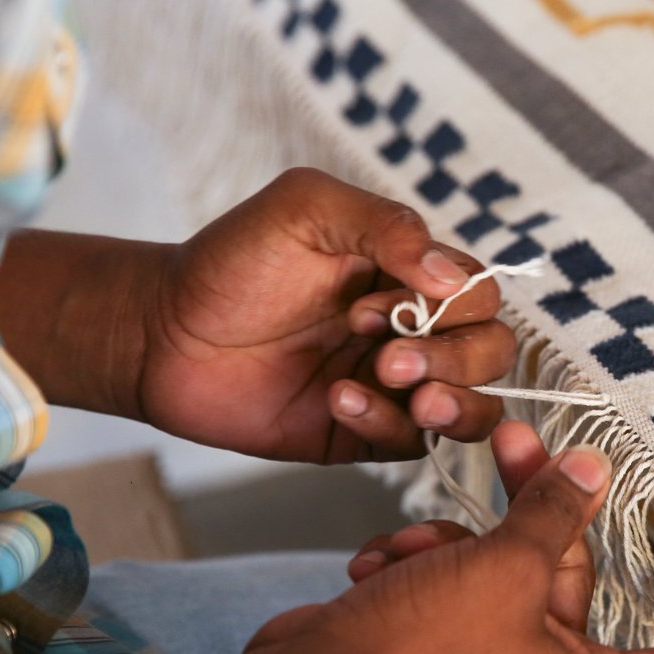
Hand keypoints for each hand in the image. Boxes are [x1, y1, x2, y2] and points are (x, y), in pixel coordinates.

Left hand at [140, 168, 516, 462]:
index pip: (482, 295)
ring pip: (471, 408)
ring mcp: (395, 386)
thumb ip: (387, 226)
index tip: (380, 302)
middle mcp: (416, 330)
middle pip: (492, 354)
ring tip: (392, 389)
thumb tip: (453, 278)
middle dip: (456, 360)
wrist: (161, 334)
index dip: (452, 306)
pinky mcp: (366, 433)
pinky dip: (386, 425)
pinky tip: (335, 400)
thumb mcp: (308, 209)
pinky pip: (413, 445)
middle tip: (389, 360)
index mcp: (412, 274)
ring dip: (448, 403)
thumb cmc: (233, 262)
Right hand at [245, 421, 653, 653]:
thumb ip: (554, 512)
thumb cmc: (418, 648)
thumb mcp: (502, 566)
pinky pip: (454, 588)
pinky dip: (424, 564)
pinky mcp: (438, 650)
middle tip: (514, 442)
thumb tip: (595, 468)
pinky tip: (382, 561)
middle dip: (535, 510)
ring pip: (502, 570)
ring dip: (460, 539)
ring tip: (418, 541)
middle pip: (569, 578)